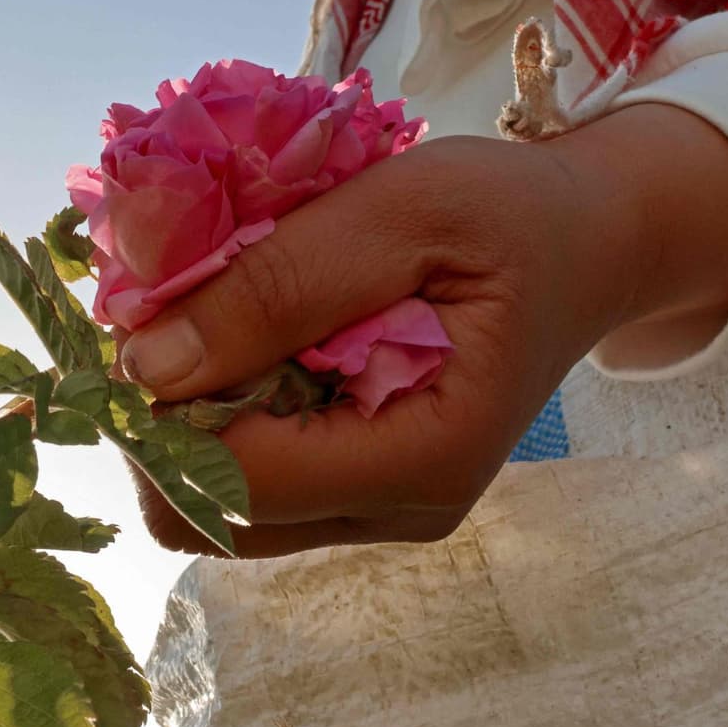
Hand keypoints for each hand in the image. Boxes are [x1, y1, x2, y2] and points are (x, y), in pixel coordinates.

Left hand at [115, 104, 727, 558]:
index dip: (159, 407)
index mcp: (426, 456)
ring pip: (216, 507)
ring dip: (184, 414)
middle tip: (165, 308)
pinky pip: (252, 477)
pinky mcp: (362, 489)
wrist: (588, 241)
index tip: (139, 312)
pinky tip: (246, 334)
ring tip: (210, 312)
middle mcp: (400, 510)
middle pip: (207, 517)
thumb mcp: (402, 209)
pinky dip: (222, 410)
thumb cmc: (509, 214)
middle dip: (160, 416)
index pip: (233, 483)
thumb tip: (143, 367)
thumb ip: (279, 284)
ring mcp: (380, 511)